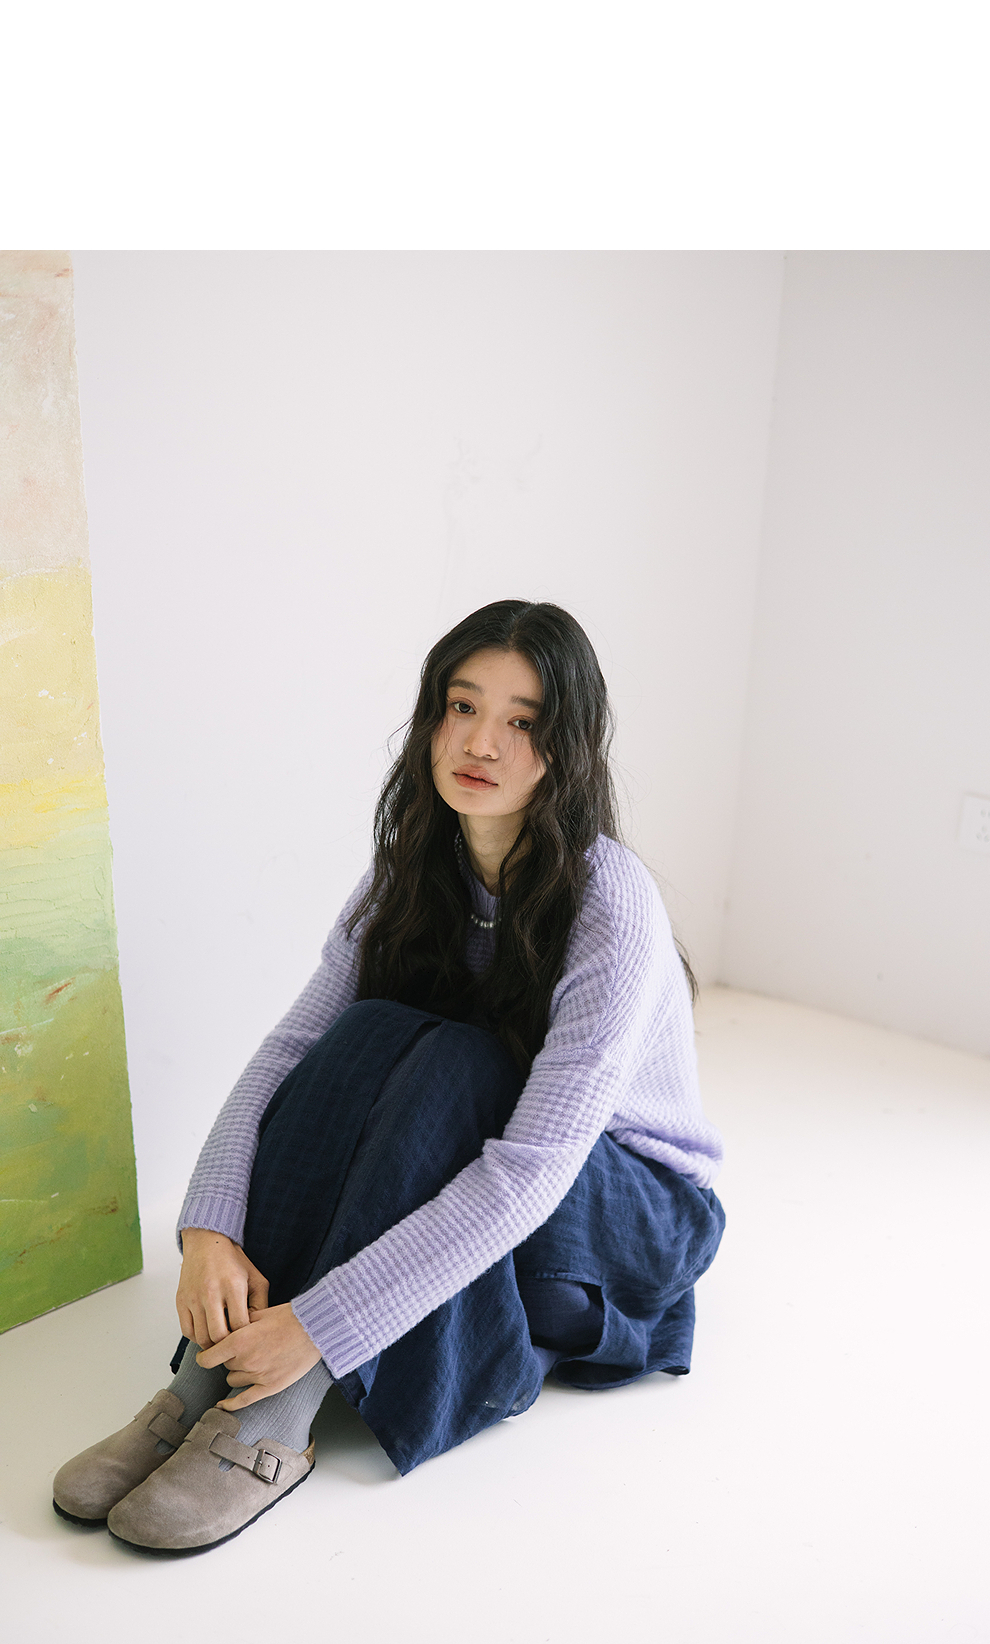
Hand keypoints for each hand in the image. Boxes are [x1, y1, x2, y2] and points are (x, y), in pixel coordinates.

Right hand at [175, 1227, 269, 1348]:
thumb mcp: (256, 1278)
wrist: (207, 1242)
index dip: (244, 1337)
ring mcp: (193, 1297)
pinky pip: (187, 1331)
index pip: (239, 1325)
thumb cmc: (233, 1261)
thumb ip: (261, 1304)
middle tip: (233, 1346)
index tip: (247, 1338)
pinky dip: (197, 1337)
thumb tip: (257, 1331)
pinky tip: (207, 1331)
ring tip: (221, 1341)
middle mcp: (211, 1292)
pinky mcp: (181, 1301)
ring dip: (212, 1344)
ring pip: (201, 1337)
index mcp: (233, 1286)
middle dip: (227, 1345)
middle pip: (218, 1336)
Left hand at [196, 1302, 322, 1411]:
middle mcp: (245, 1360)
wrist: (315, 1329)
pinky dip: (231, 1405)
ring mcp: (258, 1375)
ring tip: (250, 1361)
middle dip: (229, 1358)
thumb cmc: (290, 1318)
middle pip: (224, 1366)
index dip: (204, 1357)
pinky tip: (222, 1406)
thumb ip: (239, 1324)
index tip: (205, 1356)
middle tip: (242, 1348)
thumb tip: (226, 1329)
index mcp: (239, 1341)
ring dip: (237, 1371)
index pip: (207, 1358)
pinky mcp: (270, 1386)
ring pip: (233, 1380)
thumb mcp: (259, 1314)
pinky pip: (244, 1400)